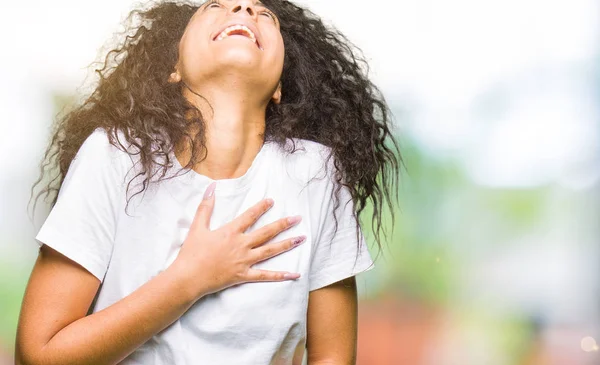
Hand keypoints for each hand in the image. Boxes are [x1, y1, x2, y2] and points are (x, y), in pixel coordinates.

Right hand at [173, 181, 305, 299]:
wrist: (188, 278)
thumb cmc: (191, 253)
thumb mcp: (197, 227)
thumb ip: (206, 207)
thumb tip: (211, 187)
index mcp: (230, 232)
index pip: (250, 216)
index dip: (261, 207)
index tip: (272, 201)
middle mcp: (241, 245)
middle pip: (266, 232)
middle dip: (283, 224)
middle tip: (298, 218)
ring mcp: (244, 261)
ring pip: (270, 251)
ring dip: (287, 244)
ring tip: (301, 238)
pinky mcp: (244, 275)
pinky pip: (266, 276)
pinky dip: (281, 275)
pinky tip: (295, 274)